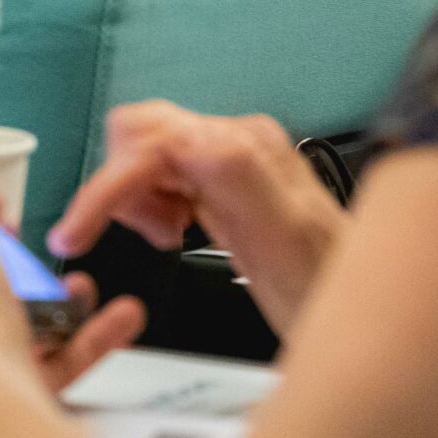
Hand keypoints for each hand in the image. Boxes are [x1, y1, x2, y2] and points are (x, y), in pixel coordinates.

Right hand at [47, 101, 347, 334]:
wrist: (361, 303)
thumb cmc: (329, 288)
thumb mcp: (285, 246)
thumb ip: (238, 182)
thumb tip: (190, 141)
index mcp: (245, 149)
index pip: (149, 143)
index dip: (104, 187)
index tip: (75, 236)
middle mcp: (236, 138)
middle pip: (136, 133)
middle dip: (121, 187)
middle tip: (152, 235)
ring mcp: (230, 152)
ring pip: (142, 148)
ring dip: (137, 195)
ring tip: (171, 235)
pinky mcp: (224, 171)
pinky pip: (162, 169)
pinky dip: (154, 201)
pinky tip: (182, 229)